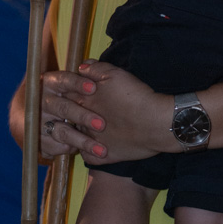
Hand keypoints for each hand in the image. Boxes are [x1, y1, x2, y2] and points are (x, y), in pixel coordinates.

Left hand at [40, 61, 172, 162]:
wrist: (156, 122)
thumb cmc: (136, 96)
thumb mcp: (116, 74)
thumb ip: (95, 69)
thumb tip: (81, 68)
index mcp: (85, 100)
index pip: (66, 94)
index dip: (68, 91)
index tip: (72, 91)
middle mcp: (83, 121)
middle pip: (69, 115)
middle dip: (69, 111)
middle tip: (76, 109)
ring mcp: (91, 140)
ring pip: (76, 136)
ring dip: (77, 132)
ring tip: (85, 127)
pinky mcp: (102, 156)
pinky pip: (88, 155)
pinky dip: (89, 151)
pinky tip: (94, 147)